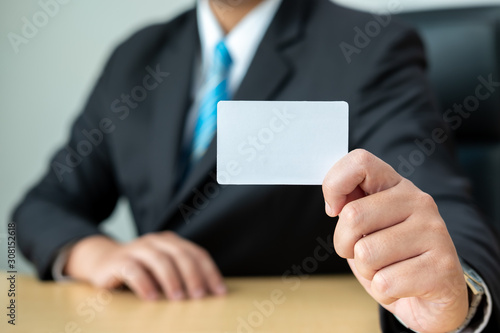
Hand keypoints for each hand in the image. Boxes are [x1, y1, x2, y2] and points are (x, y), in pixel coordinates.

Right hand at [65, 231, 226, 300]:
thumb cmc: (141, 269)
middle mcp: (156, 242)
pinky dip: (144, 284)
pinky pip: (133, 270)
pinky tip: (152, 298)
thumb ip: (181, 275)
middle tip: (199, 296)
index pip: (197, 254)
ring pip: (159, 260)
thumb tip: (207, 295)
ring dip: (171, 280)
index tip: (219, 292)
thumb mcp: (163, 269)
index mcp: (172, 242)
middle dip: (193, 276)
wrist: (103, 262)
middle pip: (180, 255)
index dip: (210, 272)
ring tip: (178, 299)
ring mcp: (137, 248)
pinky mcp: (119, 260)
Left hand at [322, 149, 467, 332]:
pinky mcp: (442, 267)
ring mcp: (434, 232)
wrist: (430, 298)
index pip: (360, 162)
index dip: (334, 185)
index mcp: (397, 186)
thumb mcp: (366, 228)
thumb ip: (351, 206)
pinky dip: (383, 293)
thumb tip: (335, 203)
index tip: (334, 210)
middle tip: (362, 254)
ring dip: (366, 272)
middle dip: (344, 245)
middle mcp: (419, 201)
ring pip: (366, 253)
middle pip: (352, 216)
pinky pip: (385, 283)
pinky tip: (402, 288)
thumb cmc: (390, 260)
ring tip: (387, 270)